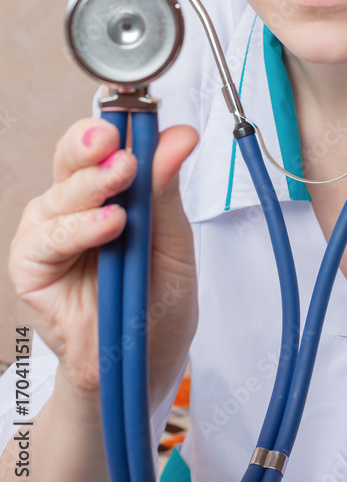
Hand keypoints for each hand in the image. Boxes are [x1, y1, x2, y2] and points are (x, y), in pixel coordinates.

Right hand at [8, 118, 198, 409]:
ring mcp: (50, 234)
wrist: (143, 366)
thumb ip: (166, 191)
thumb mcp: (174, 242)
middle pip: (72, 158)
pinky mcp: (32, 269)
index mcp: (109, 190)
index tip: (137, 115)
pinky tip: (108, 224)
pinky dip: (79, 229)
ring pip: (59, 194)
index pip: (104, 143)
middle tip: (120, 143)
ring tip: (122, 179)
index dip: (117, 126)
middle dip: (94, 144)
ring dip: (92, 184)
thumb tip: (180, 135)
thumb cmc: (156, 302)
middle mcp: (74, 205)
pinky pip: (47, 239)